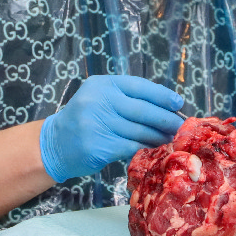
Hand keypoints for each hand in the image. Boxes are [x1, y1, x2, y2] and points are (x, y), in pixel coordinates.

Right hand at [39, 75, 183, 182]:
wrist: (56, 144)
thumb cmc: (85, 119)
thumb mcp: (99, 98)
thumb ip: (126, 98)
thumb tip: (166, 106)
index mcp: (102, 85)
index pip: (139, 86)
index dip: (161, 95)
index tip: (178, 103)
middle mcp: (99, 101)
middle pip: (142, 110)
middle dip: (165, 119)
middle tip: (180, 126)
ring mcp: (97, 124)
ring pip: (139, 131)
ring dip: (159, 136)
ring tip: (172, 139)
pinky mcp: (98, 146)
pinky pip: (131, 147)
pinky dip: (146, 148)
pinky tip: (155, 149)